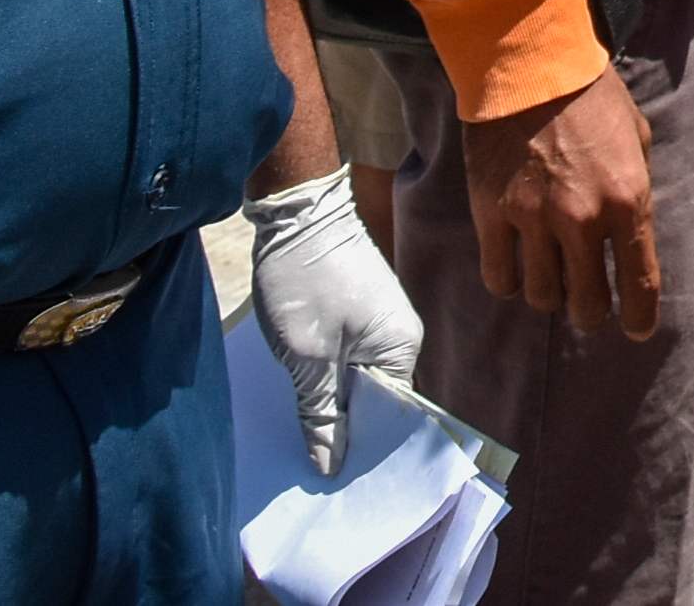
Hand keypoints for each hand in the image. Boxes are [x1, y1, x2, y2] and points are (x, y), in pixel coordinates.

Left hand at [246, 167, 425, 474]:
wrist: (294, 209)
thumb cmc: (303, 280)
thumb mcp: (306, 358)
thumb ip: (322, 415)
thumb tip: (333, 465)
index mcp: (400, 348)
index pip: (393, 418)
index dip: (366, 451)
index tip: (339, 485)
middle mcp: (399, 337)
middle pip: (377, 403)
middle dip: (348, 433)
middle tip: (314, 470)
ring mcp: (379, 322)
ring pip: (359, 382)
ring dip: (333, 406)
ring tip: (304, 440)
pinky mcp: (358, 312)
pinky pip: (348, 360)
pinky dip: (327, 381)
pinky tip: (303, 398)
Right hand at [464, 64, 660, 334]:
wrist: (531, 63)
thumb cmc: (592, 95)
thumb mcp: (636, 138)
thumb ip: (636, 189)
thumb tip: (631, 233)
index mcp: (629, 200)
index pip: (639, 283)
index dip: (639, 317)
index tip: (635, 328)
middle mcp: (583, 219)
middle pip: (586, 305)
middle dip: (590, 312)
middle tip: (588, 304)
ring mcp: (533, 219)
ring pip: (541, 296)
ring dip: (549, 294)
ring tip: (551, 277)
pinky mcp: (491, 213)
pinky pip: (499, 276)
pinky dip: (509, 280)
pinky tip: (515, 265)